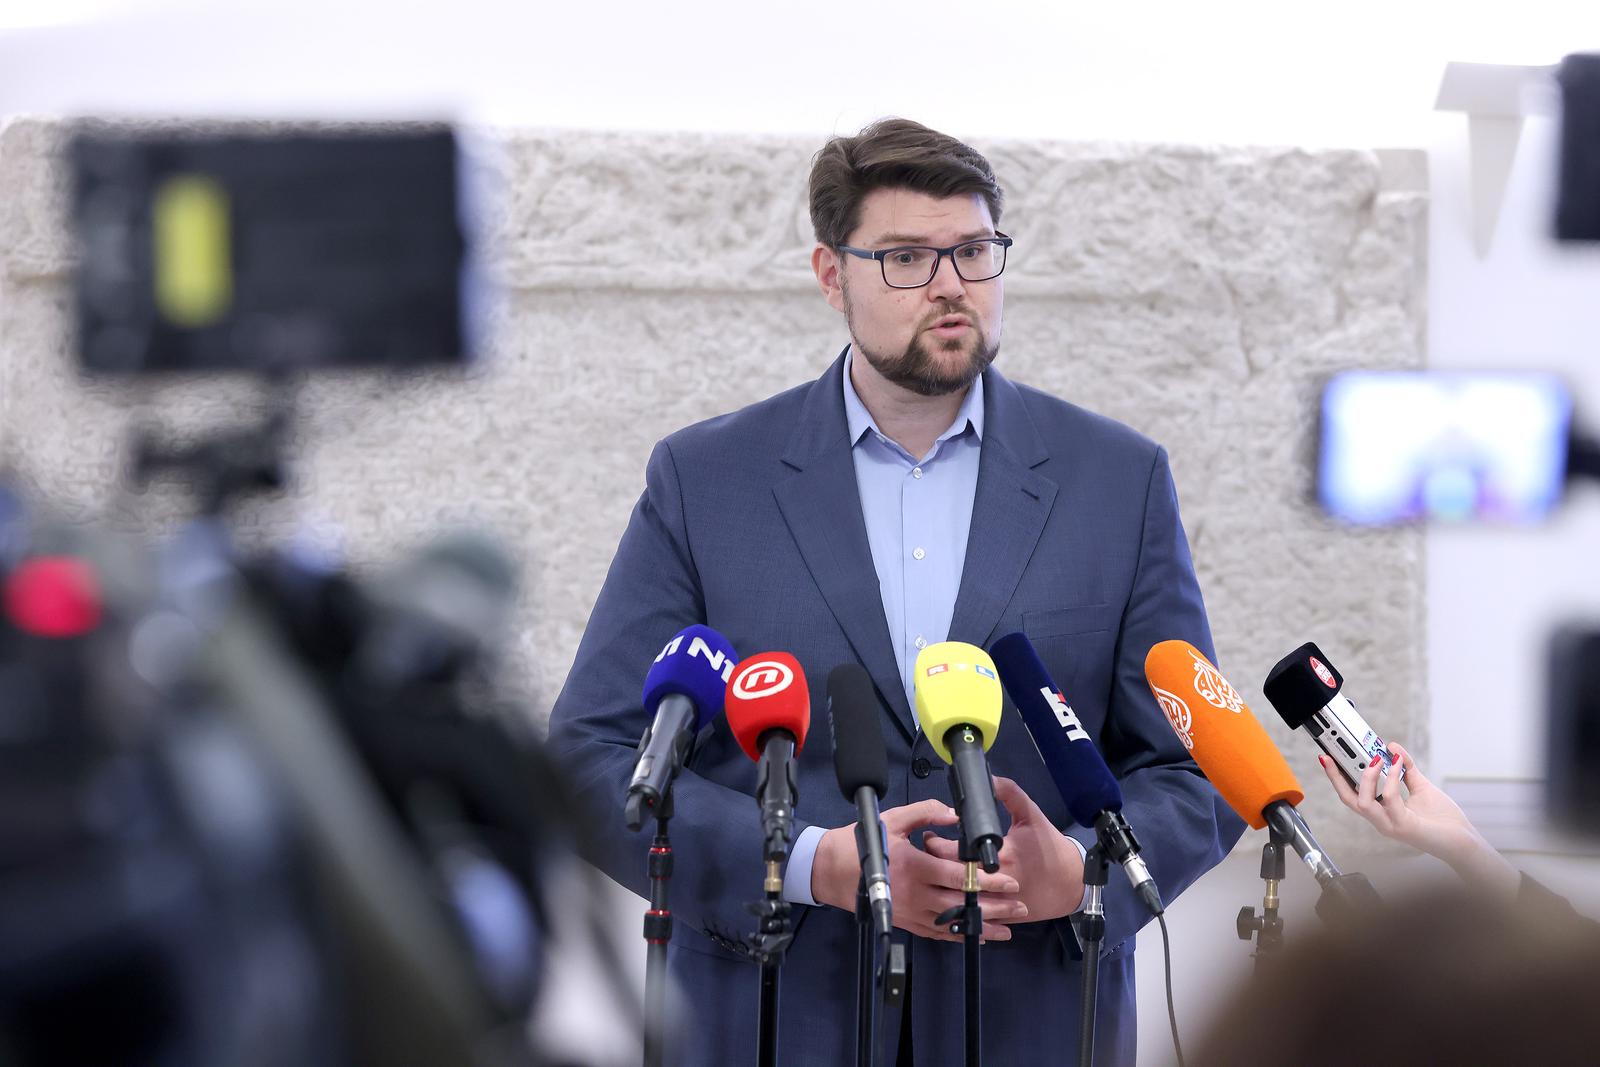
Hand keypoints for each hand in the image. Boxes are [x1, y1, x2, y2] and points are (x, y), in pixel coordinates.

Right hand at [812, 798, 1026, 941]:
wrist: (831, 870)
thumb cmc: (861, 842)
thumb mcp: (894, 819)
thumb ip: (927, 813)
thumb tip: (956, 815)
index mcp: (914, 867)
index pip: (958, 877)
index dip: (986, 880)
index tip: (1009, 881)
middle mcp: (914, 894)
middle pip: (961, 904)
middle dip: (994, 906)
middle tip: (1019, 905)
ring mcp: (909, 912)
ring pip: (952, 924)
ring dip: (982, 926)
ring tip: (1007, 928)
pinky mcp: (905, 922)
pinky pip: (936, 934)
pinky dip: (958, 936)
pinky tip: (977, 935)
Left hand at [921, 776, 1085, 923]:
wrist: (1071, 882)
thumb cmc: (1049, 847)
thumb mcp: (1030, 814)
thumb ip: (1008, 793)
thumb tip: (988, 778)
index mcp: (1000, 855)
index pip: (953, 852)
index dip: (936, 843)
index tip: (931, 834)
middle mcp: (995, 881)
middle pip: (949, 875)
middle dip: (932, 863)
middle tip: (929, 849)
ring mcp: (996, 902)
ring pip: (956, 897)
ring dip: (941, 884)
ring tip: (935, 868)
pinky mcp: (999, 916)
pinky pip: (970, 913)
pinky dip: (957, 904)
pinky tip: (952, 890)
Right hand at [1319, 742, 1518, 898]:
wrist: (1463, 842)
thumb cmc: (1443, 820)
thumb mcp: (1421, 787)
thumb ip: (1406, 769)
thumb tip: (1393, 748)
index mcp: (1382, 812)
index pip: (1352, 794)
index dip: (1338, 777)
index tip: (1331, 757)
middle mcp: (1381, 820)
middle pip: (1348, 799)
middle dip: (1336, 777)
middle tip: (1331, 756)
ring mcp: (1389, 825)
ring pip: (1362, 802)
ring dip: (1366, 777)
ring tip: (1374, 758)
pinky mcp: (1403, 826)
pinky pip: (1389, 799)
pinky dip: (1391, 779)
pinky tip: (1399, 765)